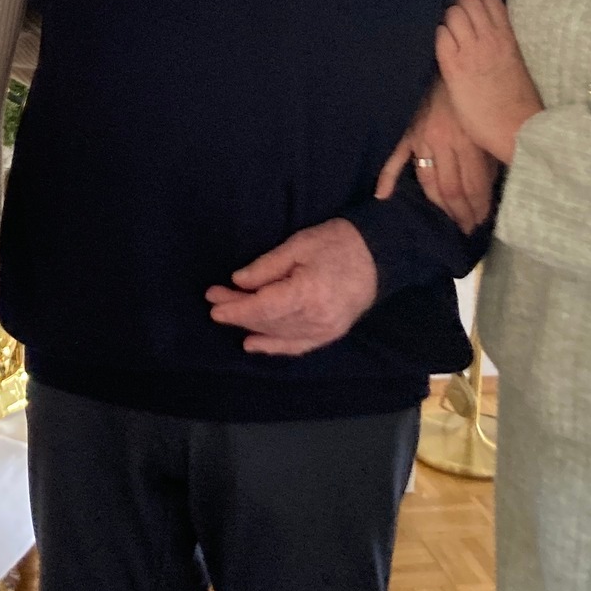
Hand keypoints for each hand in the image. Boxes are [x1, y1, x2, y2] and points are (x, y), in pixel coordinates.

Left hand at [205, 219, 377, 356]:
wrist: (378, 256)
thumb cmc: (337, 243)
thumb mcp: (298, 244)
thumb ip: (267, 266)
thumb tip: (238, 281)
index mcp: (308, 292)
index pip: (263, 307)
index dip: (235, 308)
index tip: (213, 304)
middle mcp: (316, 318)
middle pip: (267, 321)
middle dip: (238, 312)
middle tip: (215, 299)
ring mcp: (325, 330)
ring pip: (278, 334)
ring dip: (251, 325)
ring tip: (228, 314)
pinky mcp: (330, 335)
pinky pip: (296, 345)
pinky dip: (273, 346)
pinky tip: (252, 343)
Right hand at [375, 79, 495, 231]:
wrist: (443, 56)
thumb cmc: (470, 88)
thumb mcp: (485, 119)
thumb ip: (486, 149)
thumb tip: (491, 182)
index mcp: (469, 138)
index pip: (474, 185)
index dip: (478, 207)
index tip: (481, 221)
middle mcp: (445, 142)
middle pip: (452, 189)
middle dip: (460, 213)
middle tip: (465, 229)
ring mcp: (422, 138)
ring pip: (429, 181)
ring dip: (438, 206)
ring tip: (445, 221)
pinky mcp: (406, 131)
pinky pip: (395, 157)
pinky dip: (387, 177)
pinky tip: (383, 196)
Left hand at [435, 0, 543, 164]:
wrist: (517, 129)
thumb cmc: (519, 102)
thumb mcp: (516, 63)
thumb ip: (501, 44)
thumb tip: (485, 34)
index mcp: (508, 36)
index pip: (490, 0)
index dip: (476, 5)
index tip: (471, 17)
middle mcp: (489, 38)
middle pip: (468, 0)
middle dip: (458, 8)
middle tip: (454, 24)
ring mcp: (471, 51)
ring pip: (452, 13)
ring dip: (446, 20)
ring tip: (447, 37)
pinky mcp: (454, 67)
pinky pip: (440, 37)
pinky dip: (438, 37)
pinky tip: (442, 51)